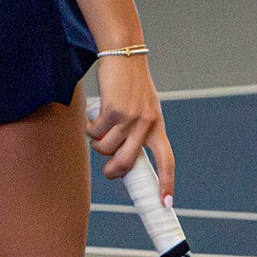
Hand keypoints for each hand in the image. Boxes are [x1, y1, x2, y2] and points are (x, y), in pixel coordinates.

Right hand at [87, 55, 174, 200]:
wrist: (124, 53)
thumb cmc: (130, 81)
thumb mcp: (143, 106)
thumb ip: (139, 129)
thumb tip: (122, 154)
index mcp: (157, 125)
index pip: (167, 160)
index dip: (167, 183)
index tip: (165, 203)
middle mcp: (147, 124)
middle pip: (127, 162)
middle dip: (113, 171)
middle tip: (107, 171)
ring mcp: (130, 118)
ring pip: (105, 147)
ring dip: (96, 143)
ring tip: (95, 129)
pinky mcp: (113, 110)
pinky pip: (94, 131)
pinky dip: (89, 127)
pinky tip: (91, 117)